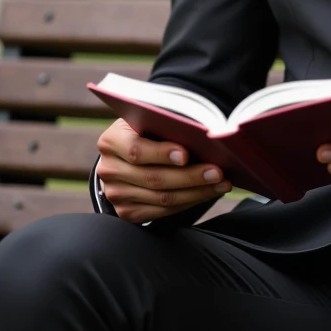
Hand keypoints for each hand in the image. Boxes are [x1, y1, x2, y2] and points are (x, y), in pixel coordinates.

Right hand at [95, 118, 231, 223]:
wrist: (127, 152)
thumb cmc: (148, 128)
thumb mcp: (150, 119)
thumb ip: (167, 124)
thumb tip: (201, 131)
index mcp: (112, 141)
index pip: (136, 150)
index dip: (161, 153)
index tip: (185, 154)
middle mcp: (109, 170)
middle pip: (154, 178)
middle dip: (190, 176)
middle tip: (218, 172)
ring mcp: (116, 194)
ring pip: (162, 198)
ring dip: (197, 192)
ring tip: (222, 183)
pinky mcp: (127, 212)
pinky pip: (163, 212)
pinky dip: (189, 202)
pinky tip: (208, 193)